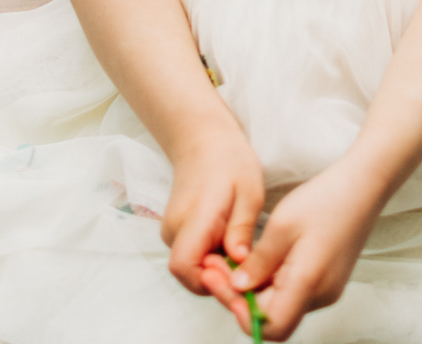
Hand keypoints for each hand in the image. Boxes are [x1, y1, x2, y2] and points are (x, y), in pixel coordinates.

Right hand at [162, 119, 265, 295]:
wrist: (203, 139)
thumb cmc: (229, 161)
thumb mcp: (249, 191)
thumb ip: (241, 228)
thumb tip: (240, 263)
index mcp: (193, 217)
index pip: (185, 266)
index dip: (212, 281)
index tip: (239, 277)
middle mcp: (174, 230)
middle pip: (190, 276)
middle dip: (220, 282)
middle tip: (249, 271)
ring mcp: (172, 233)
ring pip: (192, 270)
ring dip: (218, 273)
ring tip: (244, 257)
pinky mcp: (176, 233)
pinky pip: (193, 259)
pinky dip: (212, 262)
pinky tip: (232, 248)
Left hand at [200, 158, 382, 339]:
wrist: (362, 186)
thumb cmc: (325, 200)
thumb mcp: (282, 225)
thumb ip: (258, 262)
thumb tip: (237, 288)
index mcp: (309, 284)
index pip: (271, 326)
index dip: (241, 311)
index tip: (219, 281)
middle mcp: (320, 295)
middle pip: (274, 318)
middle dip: (242, 297)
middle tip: (217, 268)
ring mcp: (327, 289)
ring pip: (282, 305)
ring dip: (256, 290)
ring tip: (233, 262)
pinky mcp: (328, 279)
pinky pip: (294, 292)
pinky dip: (272, 282)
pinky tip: (259, 259)